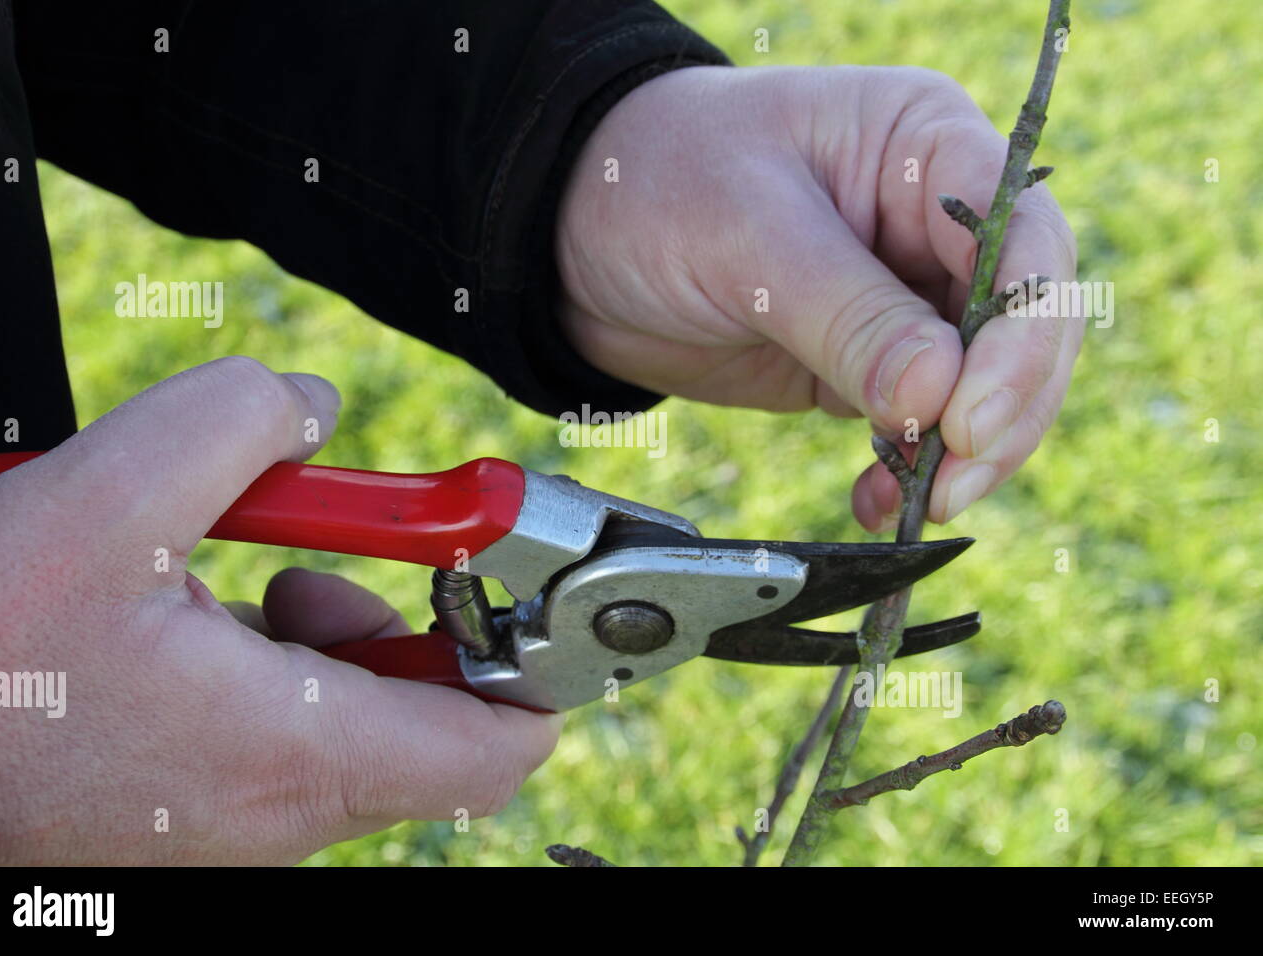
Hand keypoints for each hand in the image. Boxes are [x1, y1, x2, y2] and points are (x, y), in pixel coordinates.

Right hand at [0, 357, 560, 863]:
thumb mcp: (104, 495)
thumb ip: (235, 420)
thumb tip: (307, 409)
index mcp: (295, 751)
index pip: (499, 747)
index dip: (533, 661)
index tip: (505, 586)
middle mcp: (281, 815)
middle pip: (431, 724)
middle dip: (405, 624)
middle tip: (328, 563)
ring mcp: (235, 827)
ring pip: (354, 729)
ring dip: (330, 641)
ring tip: (256, 587)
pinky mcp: (190, 816)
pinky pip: (285, 741)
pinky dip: (272, 671)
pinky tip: (193, 623)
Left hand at [557, 65, 1080, 529]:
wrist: (570, 237)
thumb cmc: (656, 183)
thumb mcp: (751, 236)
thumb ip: (850, 315)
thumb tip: (939, 399)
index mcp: (927, 148)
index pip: (1026, 241)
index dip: (1022, 336)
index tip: (971, 417)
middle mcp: (932, 223)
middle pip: (1024, 326)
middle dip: (1002, 411)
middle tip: (954, 481)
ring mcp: (903, 298)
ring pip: (982, 388)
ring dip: (962, 455)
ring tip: (918, 502)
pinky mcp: (864, 362)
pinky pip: (917, 425)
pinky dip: (910, 472)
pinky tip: (880, 503)